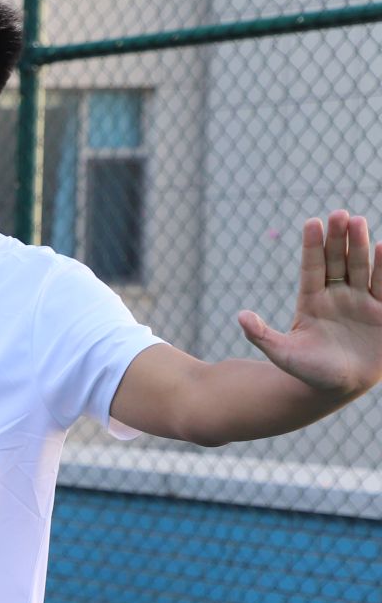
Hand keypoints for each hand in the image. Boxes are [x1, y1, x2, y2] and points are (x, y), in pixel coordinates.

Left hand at [243, 210, 381, 395]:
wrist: (342, 387)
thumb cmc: (309, 372)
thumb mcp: (283, 355)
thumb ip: (262, 336)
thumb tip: (240, 316)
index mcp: (312, 301)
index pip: (312, 268)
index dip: (312, 246)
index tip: (312, 222)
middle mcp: (337, 296)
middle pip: (337, 261)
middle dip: (337, 238)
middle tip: (338, 214)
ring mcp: (361, 301)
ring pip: (361, 267)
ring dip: (360, 245)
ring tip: (357, 221)